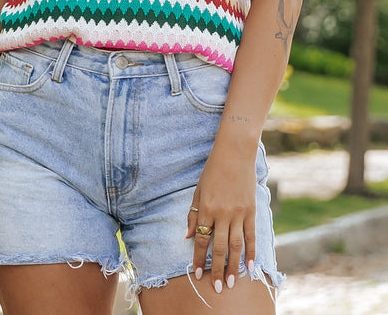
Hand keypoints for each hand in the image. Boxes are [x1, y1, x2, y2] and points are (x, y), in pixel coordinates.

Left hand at [186, 146, 256, 293]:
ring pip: (236, 245)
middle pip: (219, 247)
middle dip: (217, 269)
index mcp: (206, 208)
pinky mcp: (251, 210)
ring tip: (232, 282)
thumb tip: (189, 237)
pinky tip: (250, 266)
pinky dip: (251, 251)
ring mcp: (238, 213)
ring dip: (233, 265)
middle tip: (217, 288)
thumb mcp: (198, 190)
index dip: (199, 259)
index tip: (197, 274)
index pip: (201, 240)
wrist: (234, 153)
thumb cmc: (213, 170)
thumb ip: (193, 214)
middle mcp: (222, 213)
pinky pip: (251, 235)